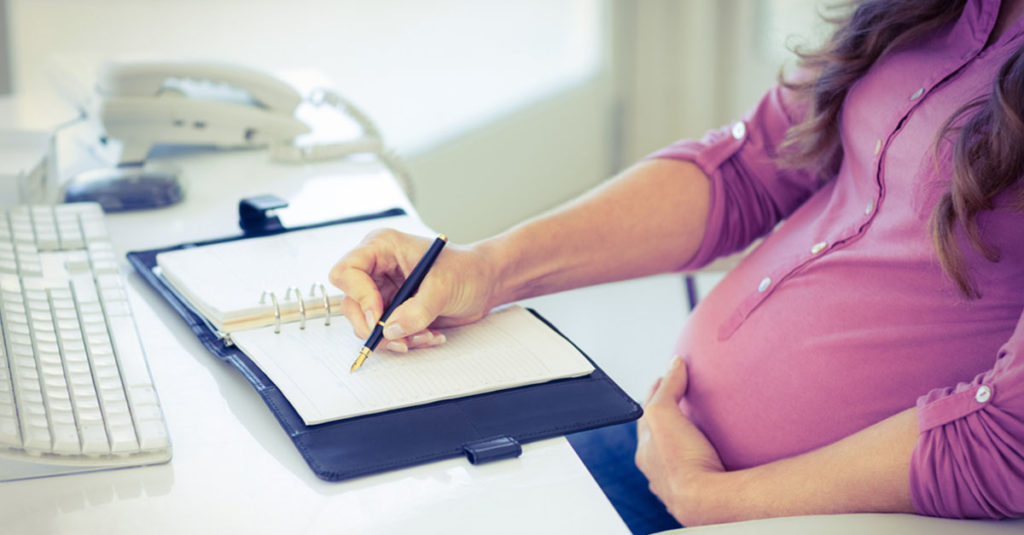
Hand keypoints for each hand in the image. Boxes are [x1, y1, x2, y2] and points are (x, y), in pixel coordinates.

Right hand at [329, 228, 499, 350]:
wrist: (484, 283)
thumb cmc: (467, 270)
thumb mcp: (443, 287)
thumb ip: (417, 310)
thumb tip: (390, 330)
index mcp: (382, 248)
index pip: (347, 271)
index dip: (359, 296)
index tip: (379, 317)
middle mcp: (377, 269)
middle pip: (351, 304)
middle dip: (376, 327)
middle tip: (402, 339)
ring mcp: (383, 291)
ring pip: (367, 324)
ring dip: (395, 337)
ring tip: (426, 335)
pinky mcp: (392, 311)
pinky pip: (386, 334)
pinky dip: (406, 340)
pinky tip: (430, 334)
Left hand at [635, 356, 726, 525]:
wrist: (707, 501)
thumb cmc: (682, 462)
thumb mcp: (664, 414)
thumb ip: (667, 387)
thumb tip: (674, 364)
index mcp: (645, 451)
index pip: (648, 414)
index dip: (657, 392)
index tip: (667, 376)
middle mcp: (657, 470)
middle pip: (660, 437)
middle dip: (668, 418)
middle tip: (681, 400)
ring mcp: (677, 484)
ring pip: (676, 456)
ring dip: (683, 440)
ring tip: (697, 427)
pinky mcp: (699, 494)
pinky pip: (696, 470)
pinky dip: (700, 458)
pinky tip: (712, 456)